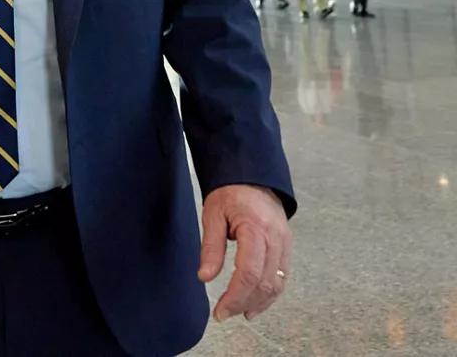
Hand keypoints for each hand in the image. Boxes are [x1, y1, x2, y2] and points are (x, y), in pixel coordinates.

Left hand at [199, 185, 291, 322]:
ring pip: (277, 283)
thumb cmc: (230, 193)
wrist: (253, 177)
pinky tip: (255, 303)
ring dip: (259, 303)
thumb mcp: (212, 215)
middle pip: (264, 282)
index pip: (248, 272)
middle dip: (243, 303)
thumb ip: (211, 247)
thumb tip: (205, 277)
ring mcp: (285, 244)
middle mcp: (275, 239)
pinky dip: (270, 294)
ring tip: (238, 313)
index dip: (234, 296)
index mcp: (255, 229)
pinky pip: (282, 277)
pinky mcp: (287, 247)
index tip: (219, 311)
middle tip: (223, 314)